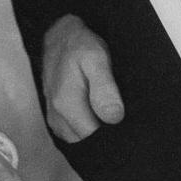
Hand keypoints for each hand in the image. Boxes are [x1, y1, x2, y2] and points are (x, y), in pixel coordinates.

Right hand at [41, 15, 123, 142]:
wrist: (60, 37)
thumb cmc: (79, 46)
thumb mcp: (97, 59)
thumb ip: (104, 90)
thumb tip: (114, 117)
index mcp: (66, 105)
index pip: (95, 138)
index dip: (114, 133)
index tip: (126, 120)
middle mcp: (57, 117)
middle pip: (88, 142)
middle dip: (107, 134)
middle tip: (119, 112)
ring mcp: (55, 120)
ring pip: (82, 140)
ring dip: (97, 130)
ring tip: (109, 109)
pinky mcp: (57, 119)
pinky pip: (75, 134)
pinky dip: (88, 128)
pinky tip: (98, 113)